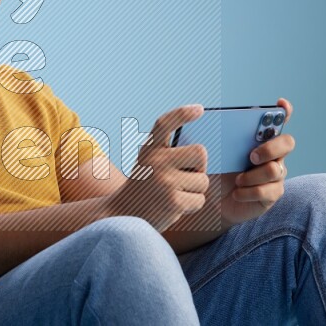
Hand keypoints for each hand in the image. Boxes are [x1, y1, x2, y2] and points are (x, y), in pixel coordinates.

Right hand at [112, 104, 210, 231]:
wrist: (123, 216)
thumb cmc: (143, 188)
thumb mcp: (148, 164)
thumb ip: (168, 155)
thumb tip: (201, 153)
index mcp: (149, 149)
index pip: (164, 123)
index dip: (182, 114)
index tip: (199, 109)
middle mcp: (156, 161)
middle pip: (200, 153)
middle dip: (199, 167)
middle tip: (183, 177)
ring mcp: (165, 181)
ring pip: (203, 181)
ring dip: (194, 190)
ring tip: (174, 195)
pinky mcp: (173, 202)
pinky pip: (199, 200)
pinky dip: (191, 205)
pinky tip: (174, 207)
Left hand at [219, 98, 294, 225]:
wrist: (212, 200)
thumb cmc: (214, 171)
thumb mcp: (211, 154)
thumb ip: (213, 139)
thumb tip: (204, 123)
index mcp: (257, 139)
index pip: (277, 121)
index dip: (283, 112)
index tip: (280, 104)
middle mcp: (272, 154)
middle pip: (287, 142)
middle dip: (271, 147)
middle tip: (251, 156)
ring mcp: (275, 174)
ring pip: (276, 170)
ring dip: (252, 176)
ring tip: (237, 180)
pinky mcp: (272, 194)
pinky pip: (267, 191)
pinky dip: (249, 192)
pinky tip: (237, 193)